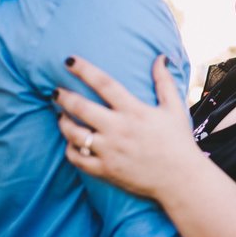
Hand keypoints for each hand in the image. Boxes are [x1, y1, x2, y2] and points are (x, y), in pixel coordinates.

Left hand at [55, 55, 201, 198]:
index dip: (84, 69)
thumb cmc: (178, 141)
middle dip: (63, 96)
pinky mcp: (105, 170)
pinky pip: (77, 159)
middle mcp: (118, 129)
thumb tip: (160, 57)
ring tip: (60, 115)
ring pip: (74, 134)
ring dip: (62, 122)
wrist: (180, 179)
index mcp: (134, 110)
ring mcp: (109, 151)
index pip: (104, 83)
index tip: (69, 60)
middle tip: (55, 91)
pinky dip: (70, 148)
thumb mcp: (174, 107)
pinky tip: (71, 142)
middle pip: (81, 107)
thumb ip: (163, 81)